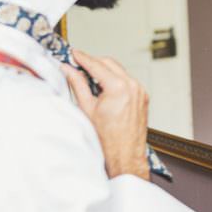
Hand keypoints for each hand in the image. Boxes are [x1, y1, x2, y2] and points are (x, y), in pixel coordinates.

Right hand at [62, 49, 150, 179]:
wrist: (125, 157)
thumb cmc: (107, 140)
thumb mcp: (86, 109)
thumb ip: (77, 85)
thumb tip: (68, 70)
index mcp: (119, 87)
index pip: (96, 64)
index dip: (82, 58)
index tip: (73, 54)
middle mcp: (133, 86)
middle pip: (109, 63)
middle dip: (93, 62)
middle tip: (78, 65)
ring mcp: (140, 91)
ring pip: (119, 70)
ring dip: (104, 70)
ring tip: (89, 78)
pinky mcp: (143, 97)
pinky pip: (127, 81)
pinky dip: (115, 80)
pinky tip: (103, 88)